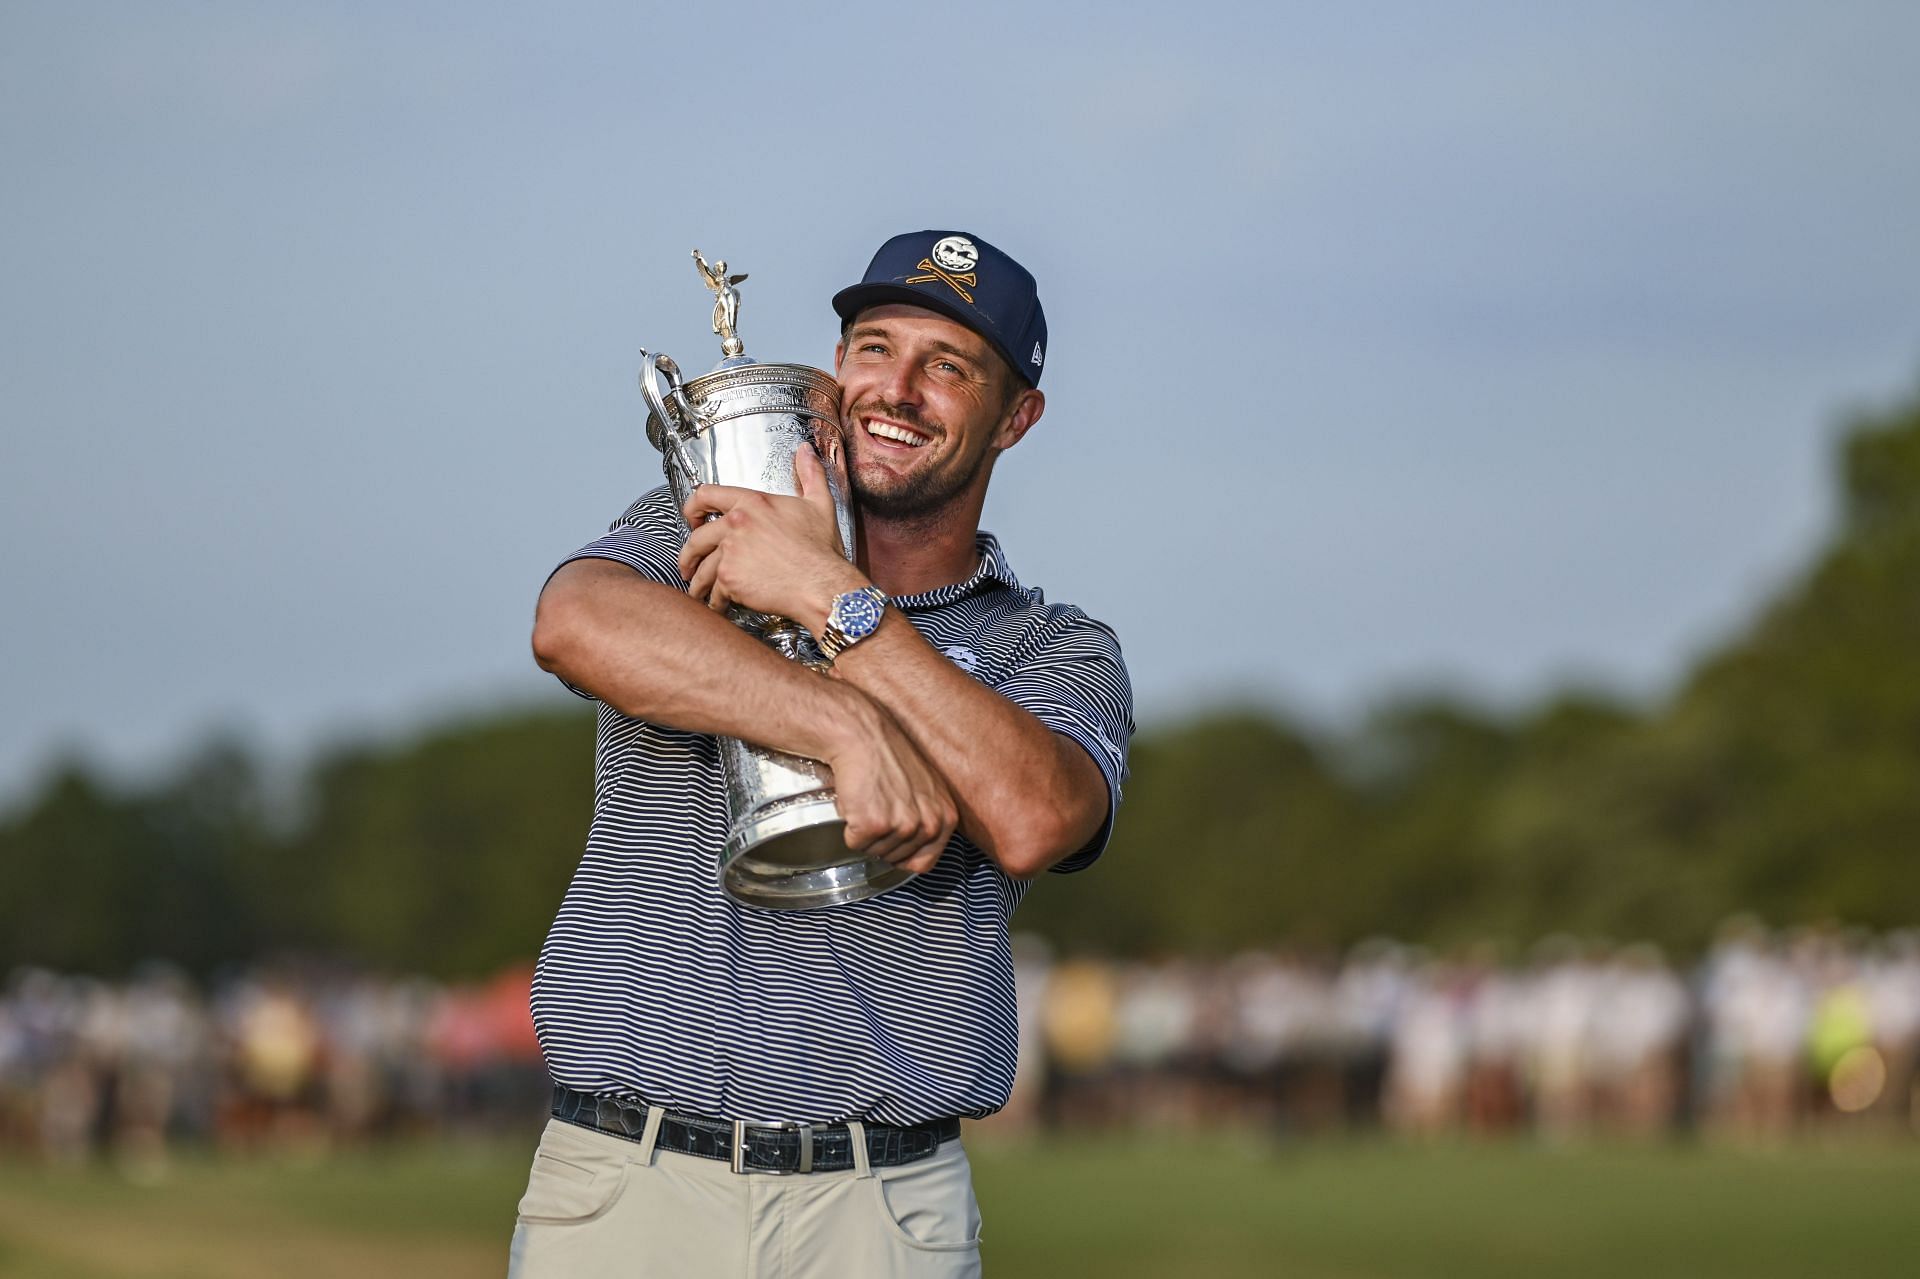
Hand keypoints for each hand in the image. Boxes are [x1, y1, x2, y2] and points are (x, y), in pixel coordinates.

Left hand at [678, 448, 860, 626]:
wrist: (821, 584)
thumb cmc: (821, 550)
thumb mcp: (820, 504)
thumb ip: (810, 475)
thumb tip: (806, 452)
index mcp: (752, 503)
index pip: (706, 494)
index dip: (693, 507)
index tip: (691, 518)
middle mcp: (735, 525)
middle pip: (696, 538)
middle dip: (688, 554)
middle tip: (688, 564)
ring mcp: (730, 553)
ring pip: (702, 568)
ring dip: (697, 582)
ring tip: (698, 591)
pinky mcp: (730, 579)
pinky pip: (714, 591)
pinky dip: (715, 601)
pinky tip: (718, 605)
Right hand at [822, 687, 958, 873]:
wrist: (862, 734)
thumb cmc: (889, 756)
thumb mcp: (927, 789)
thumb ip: (929, 820)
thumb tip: (918, 853)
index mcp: (947, 818)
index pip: (925, 862)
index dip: (903, 853)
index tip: (893, 833)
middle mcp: (930, 824)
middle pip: (897, 859)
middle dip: (881, 839)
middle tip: (878, 805)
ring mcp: (903, 825)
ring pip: (875, 853)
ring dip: (865, 831)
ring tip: (869, 798)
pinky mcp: (874, 824)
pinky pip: (855, 843)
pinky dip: (849, 825)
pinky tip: (857, 799)